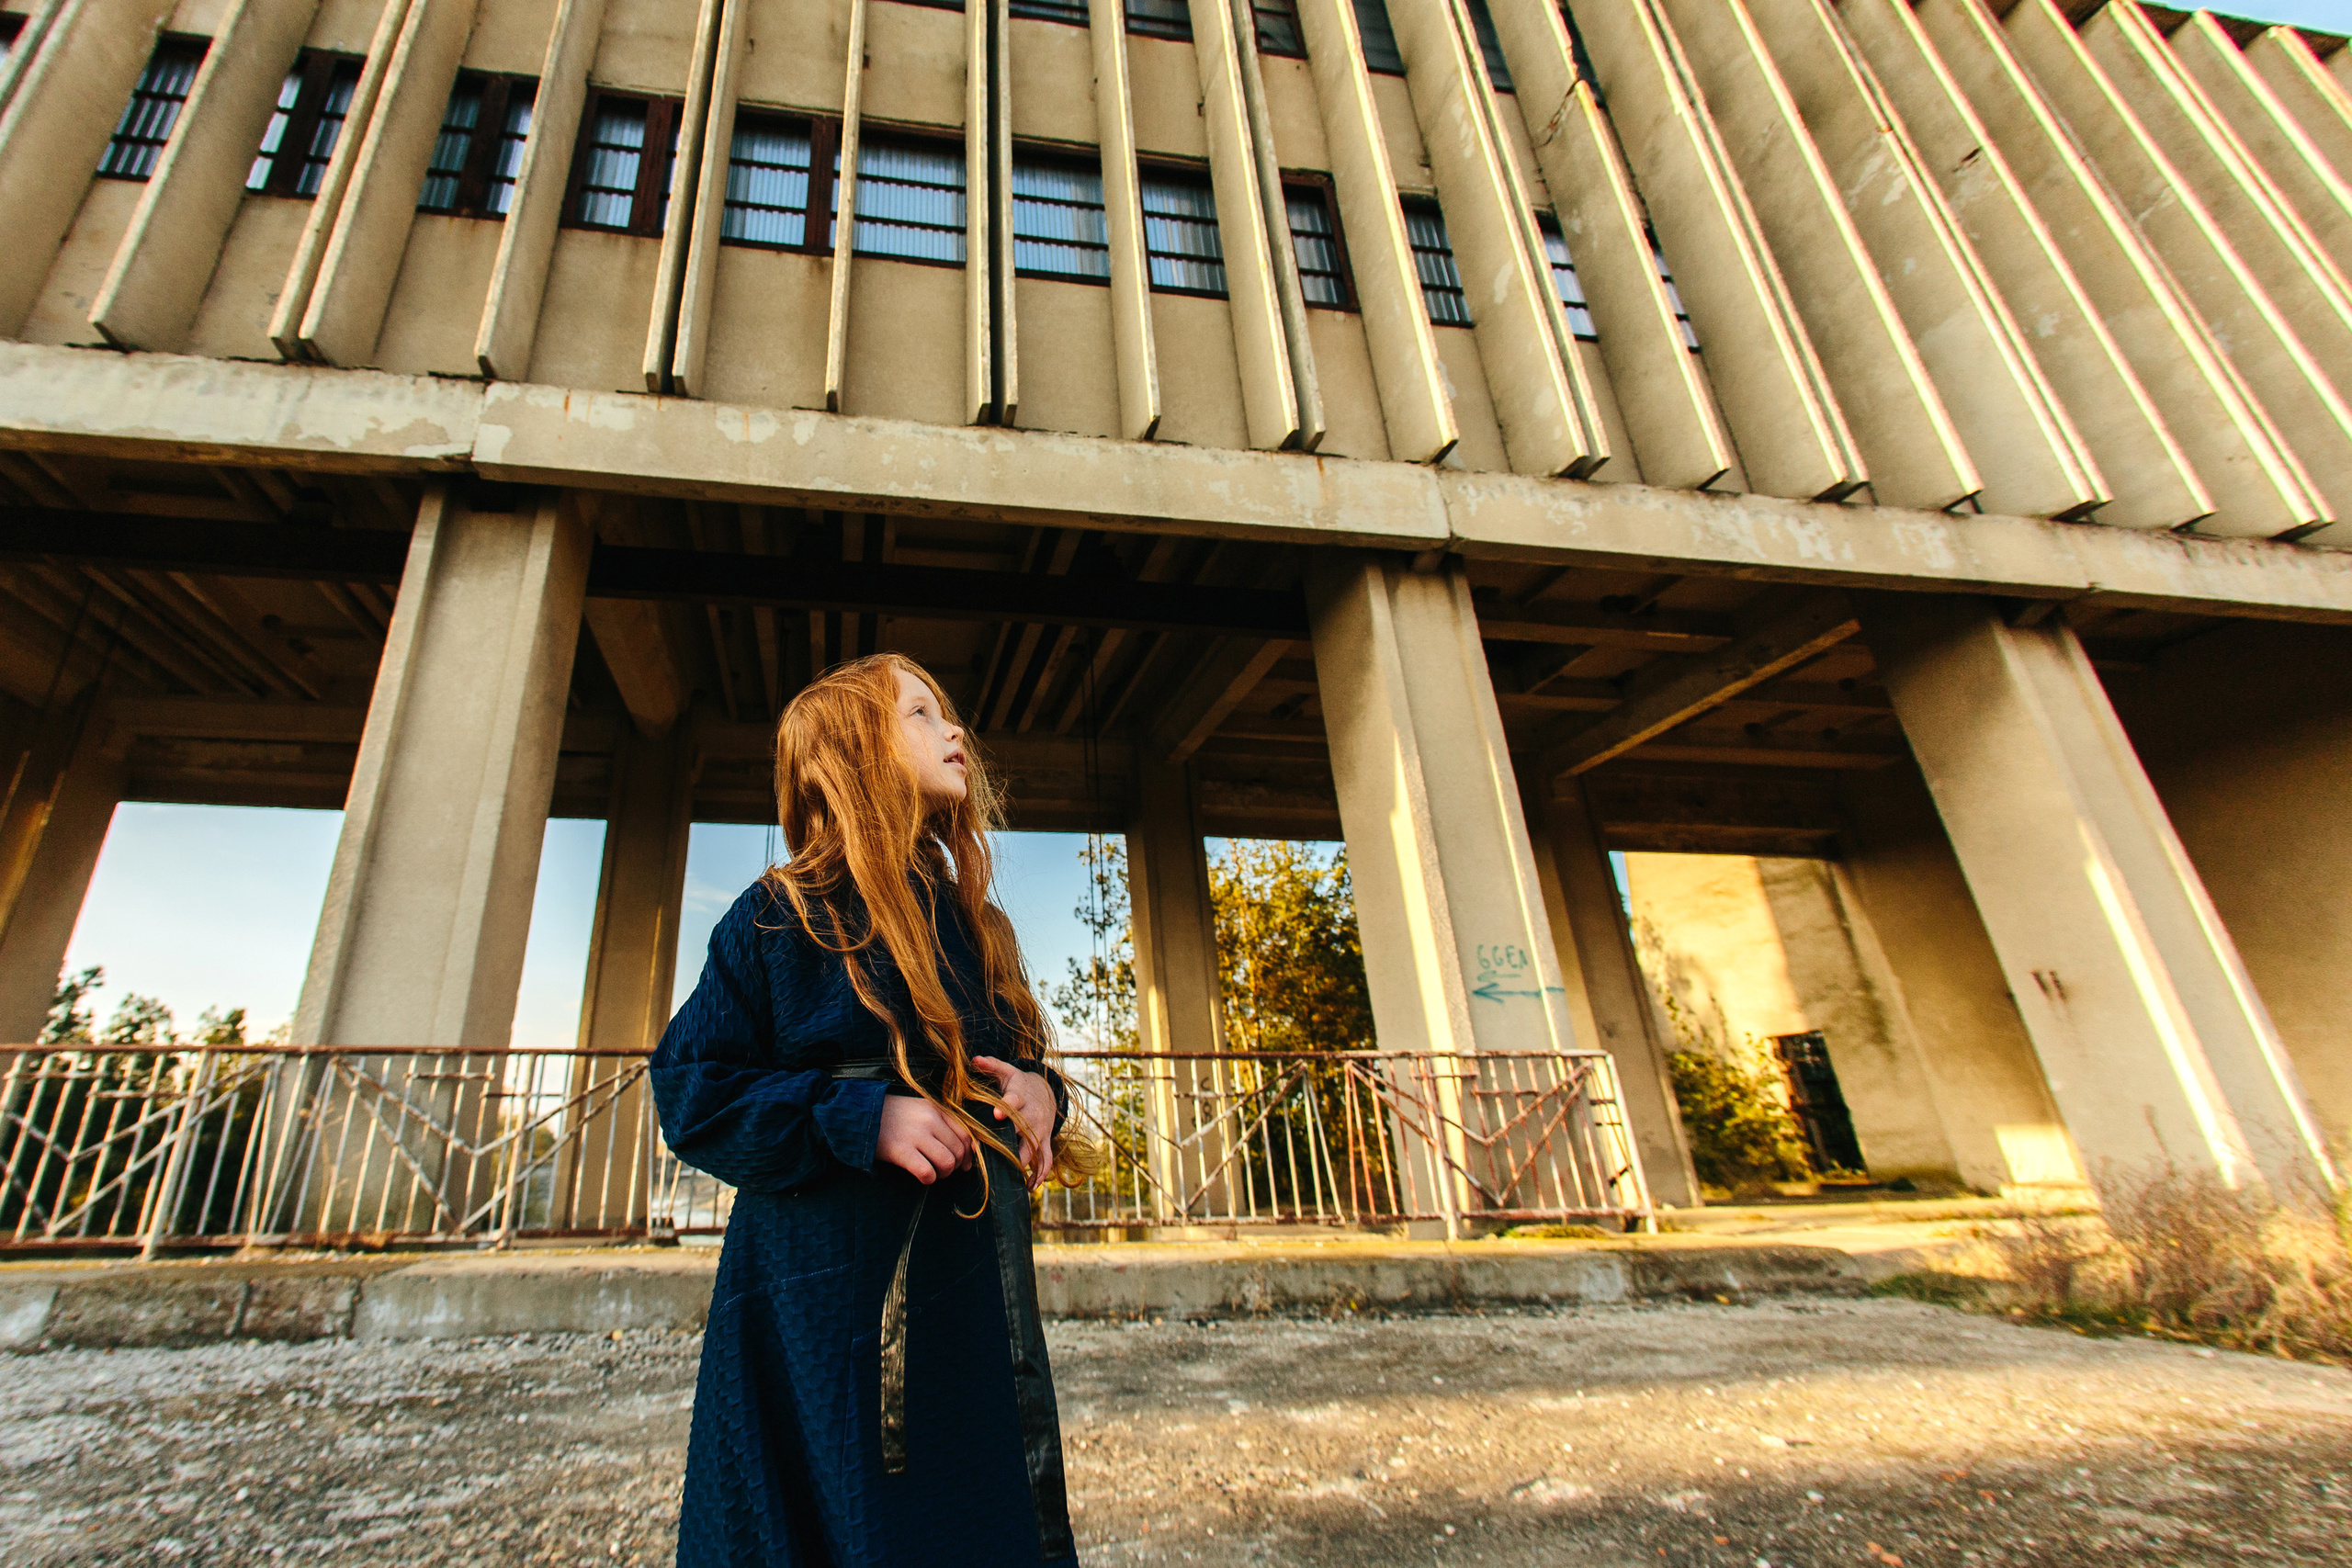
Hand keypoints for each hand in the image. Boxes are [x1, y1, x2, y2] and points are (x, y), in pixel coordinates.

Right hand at [876, 1095, 973, 1184]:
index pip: (966, 1135)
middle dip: (954, 1166)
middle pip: (958, 1151)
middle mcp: (929, 1120)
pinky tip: (921, 1177)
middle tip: (943, 1170)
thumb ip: (943, 1123)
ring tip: (933, 1173)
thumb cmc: (891, 1116)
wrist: (859, 1114)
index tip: (963, 1163)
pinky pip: (927, 1172)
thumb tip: (970, 1149)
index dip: (968, 1154)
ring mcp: (916, 1135)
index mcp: (936, 1109)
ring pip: (947, 1163)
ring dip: (943, 1174)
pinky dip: (928, 1179)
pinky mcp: (901, 1150)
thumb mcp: (920, 1110)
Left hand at [971, 1056, 1054, 1189]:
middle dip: (1012, 1144)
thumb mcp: (1007, 1072)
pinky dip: (1040, 1174)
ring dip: (1026, 1164)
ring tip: (1016, 1181)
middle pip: (1024, 1130)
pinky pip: (1046, 1159)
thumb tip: (974, 1059)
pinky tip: (1030, 1186)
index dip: (1007, 1108)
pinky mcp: (1046, 1141)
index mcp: (1020, 1097)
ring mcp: (1041, 1130)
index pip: (1014, 1102)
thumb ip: (991, 1066)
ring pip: (1035, 1148)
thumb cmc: (1018, 1084)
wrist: (1045, 1092)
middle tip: (998, 1158)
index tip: (997, 1115)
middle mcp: (1032, 1115)